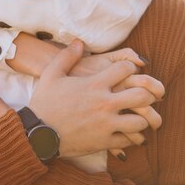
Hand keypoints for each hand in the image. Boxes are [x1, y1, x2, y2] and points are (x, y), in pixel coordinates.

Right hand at [29, 41, 161, 157]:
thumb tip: (79, 42)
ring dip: (142, 118)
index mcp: (95, 84)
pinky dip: (132, 137)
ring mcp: (107, 124)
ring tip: (137, 114)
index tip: (126, 71)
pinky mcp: (105, 142)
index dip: (129, 67)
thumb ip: (67, 56)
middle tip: (143, 94)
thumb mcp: (52, 74)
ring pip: (140, 121)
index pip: (126, 69)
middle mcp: (105, 103)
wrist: (37, 133)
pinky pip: (129, 141)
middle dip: (147, 93)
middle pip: (142, 95)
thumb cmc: (44, 102)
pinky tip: (127, 133)